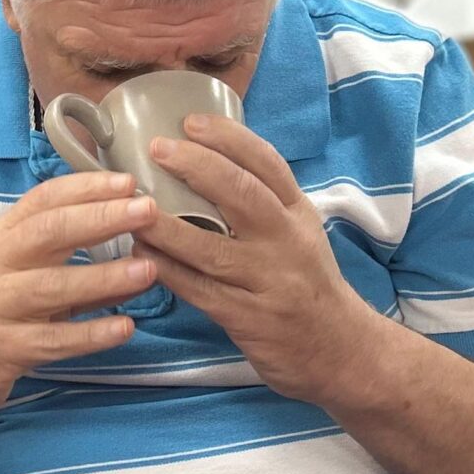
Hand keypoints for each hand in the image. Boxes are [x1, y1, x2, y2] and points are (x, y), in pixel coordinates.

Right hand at [0, 172, 158, 419]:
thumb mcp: (15, 272)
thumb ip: (66, 255)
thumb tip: (131, 234)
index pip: (42, 201)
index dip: (85, 188)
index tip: (127, 182)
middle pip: (48, 233)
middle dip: (100, 218)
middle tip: (147, 210)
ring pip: (51, 287)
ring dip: (103, 277)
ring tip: (148, 269)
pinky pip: (51, 341)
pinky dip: (90, 334)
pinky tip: (125, 327)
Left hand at [139, 112, 360, 400]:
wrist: (340, 351)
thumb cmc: (307, 285)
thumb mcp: (299, 234)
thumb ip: (264, 203)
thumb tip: (204, 164)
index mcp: (299, 214)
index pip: (268, 164)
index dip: (228, 138)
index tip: (190, 121)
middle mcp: (287, 242)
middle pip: (243, 194)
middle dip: (198, 167)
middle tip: (158, 149)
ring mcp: (268, 281)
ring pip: (212, 248)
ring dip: (167, 226)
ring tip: (132, 206)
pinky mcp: (248, 318)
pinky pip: (201, 291)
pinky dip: (169, 272)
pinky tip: (141, 257)